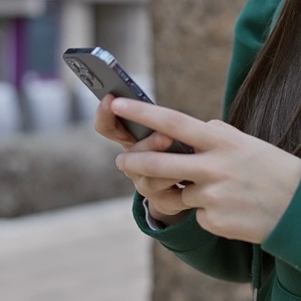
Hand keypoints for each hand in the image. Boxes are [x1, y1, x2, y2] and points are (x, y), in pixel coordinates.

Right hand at [94, 95, 188, 224]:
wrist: (195, 180)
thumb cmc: (183, 145)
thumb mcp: (177, 129)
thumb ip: (172, 124)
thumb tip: (183, 126)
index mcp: (132, 138)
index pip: (108, 127)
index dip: (105, 114)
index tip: (111, 98)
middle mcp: (132, 163)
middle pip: (131, 155)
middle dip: (149, 145)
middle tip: (166, 136)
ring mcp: (144, 183)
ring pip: (148, 179)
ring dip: (168, 169)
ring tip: (186, 160)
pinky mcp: (161, 202)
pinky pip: (167, 198)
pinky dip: (180, 188)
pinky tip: (193, 179)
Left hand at [110, 98, 300, 244]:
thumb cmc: (273, 171)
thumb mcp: (248, 143)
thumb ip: (219, 136)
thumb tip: (197, 127)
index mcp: (222, 141)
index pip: (174, 122)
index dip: (142, 112)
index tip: (119, 102)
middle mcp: (214, 167)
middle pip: (158, 164)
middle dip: (133, 163)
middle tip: (121, 162)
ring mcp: (213, 196)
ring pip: (177, 193)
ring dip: (186, 193)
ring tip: (218, 192)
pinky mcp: (214, 221)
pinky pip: (197, 215)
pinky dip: (208, 213)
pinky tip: (233, 210)